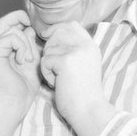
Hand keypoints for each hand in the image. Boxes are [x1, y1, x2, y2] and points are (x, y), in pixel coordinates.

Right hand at [0, 11, 40, 124]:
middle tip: (32, 30)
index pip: (11, 25)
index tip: (33, 28)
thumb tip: (29, 28)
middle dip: (21, 19)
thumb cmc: (24, 86)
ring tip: (28, 60)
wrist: (15, 101)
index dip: (22, 20)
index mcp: (6, 49)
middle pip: (6, 20)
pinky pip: (11, 37)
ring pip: (13, 30)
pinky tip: (21, 61)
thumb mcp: (33, 60)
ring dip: (27, 44)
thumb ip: (30, 44)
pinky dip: (21, 47)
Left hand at [40, 21, 114, 135]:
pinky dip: (47, 74)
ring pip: (48, 48)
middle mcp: (86, 45)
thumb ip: (72, 51)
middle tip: (54, 68)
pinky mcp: (66, 60)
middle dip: (49, 48)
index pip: (71, 25)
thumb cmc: (81, 94)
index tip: (48, 39)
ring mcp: (76, 51)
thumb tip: (51, 36)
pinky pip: (45, 61)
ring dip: (48, 65)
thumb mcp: (82, 66)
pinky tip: (57, 84)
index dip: (56, 29)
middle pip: (57, 32)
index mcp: (91, 46)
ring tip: (59, 79)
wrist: (88, 111)